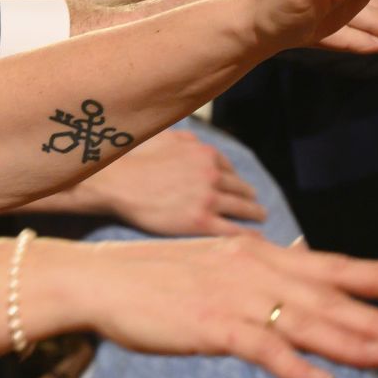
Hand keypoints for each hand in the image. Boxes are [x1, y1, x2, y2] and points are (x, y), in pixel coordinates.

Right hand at [72, 130, 267, 235]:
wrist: (118, 183)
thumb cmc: (134, 159)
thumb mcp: (163, 137)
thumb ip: (185, 139)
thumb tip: (196, 142)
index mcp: (205, 154)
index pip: (229, 169)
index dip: (235, 180)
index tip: (238, 188)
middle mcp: (211, 175)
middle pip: (241, 188)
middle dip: (250, 197)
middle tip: (256, 206)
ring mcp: (208, 199)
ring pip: (243, 209)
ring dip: (255, 214)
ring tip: (259, 219)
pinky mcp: (201, 223)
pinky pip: (233, 231)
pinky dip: (249, 236)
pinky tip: (257, 241)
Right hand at [79, 233, 377, 377]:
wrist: (103, 279)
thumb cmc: (154, 275)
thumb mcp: (214, 260)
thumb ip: (256, 268)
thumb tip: (294, 267)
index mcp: (256, 254)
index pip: (326, 263)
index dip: (372, 273)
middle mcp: (253, 271)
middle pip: (326, 296)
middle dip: (376, 315)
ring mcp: (233, 298)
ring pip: (304, 322)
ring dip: (349, 341)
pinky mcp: (212, 326)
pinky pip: (261, 349)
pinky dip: (293, 366)